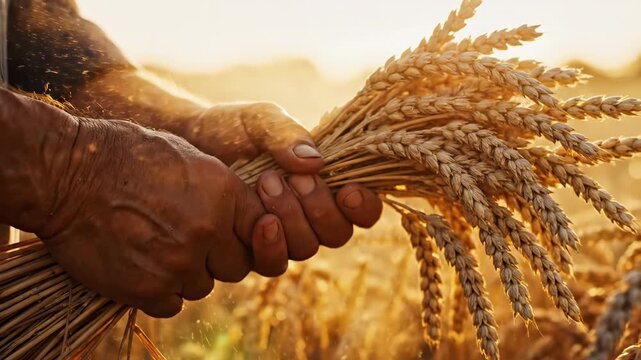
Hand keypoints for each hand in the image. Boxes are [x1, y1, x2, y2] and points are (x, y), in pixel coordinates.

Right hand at [35, 116, 289, 316]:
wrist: (65, 174)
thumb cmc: (125, 156)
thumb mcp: (187, 157)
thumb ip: (222, 191)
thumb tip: (244, 216)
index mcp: (223, 192)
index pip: (263, 228)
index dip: (249, 232)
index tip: (229, 231)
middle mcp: (208, 230)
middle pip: (238, 265)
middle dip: (219, 257)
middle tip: (189, 240)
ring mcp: (178, 262)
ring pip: (204, 286)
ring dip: (187, 273)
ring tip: (156, 246)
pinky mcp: (148, 289)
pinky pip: (172, 303)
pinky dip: (161, 290)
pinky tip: (142, 264)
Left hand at [187, 102, 383, 258]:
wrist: (186, 143)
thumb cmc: (230, 128)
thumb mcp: (260, 120)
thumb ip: (287, 133)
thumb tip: (316, 162)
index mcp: (324, 183)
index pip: (362, 209)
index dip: (364, 207)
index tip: (348, 190)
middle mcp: (308, 214)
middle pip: (337, 234)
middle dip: (319, 208)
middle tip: (293, 178)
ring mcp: (281, 234)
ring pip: (306, 249)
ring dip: (292, 218)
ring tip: (266, 182)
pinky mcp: (252, 248)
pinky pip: (274, 263)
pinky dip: (270, 244)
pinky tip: (257, 219)